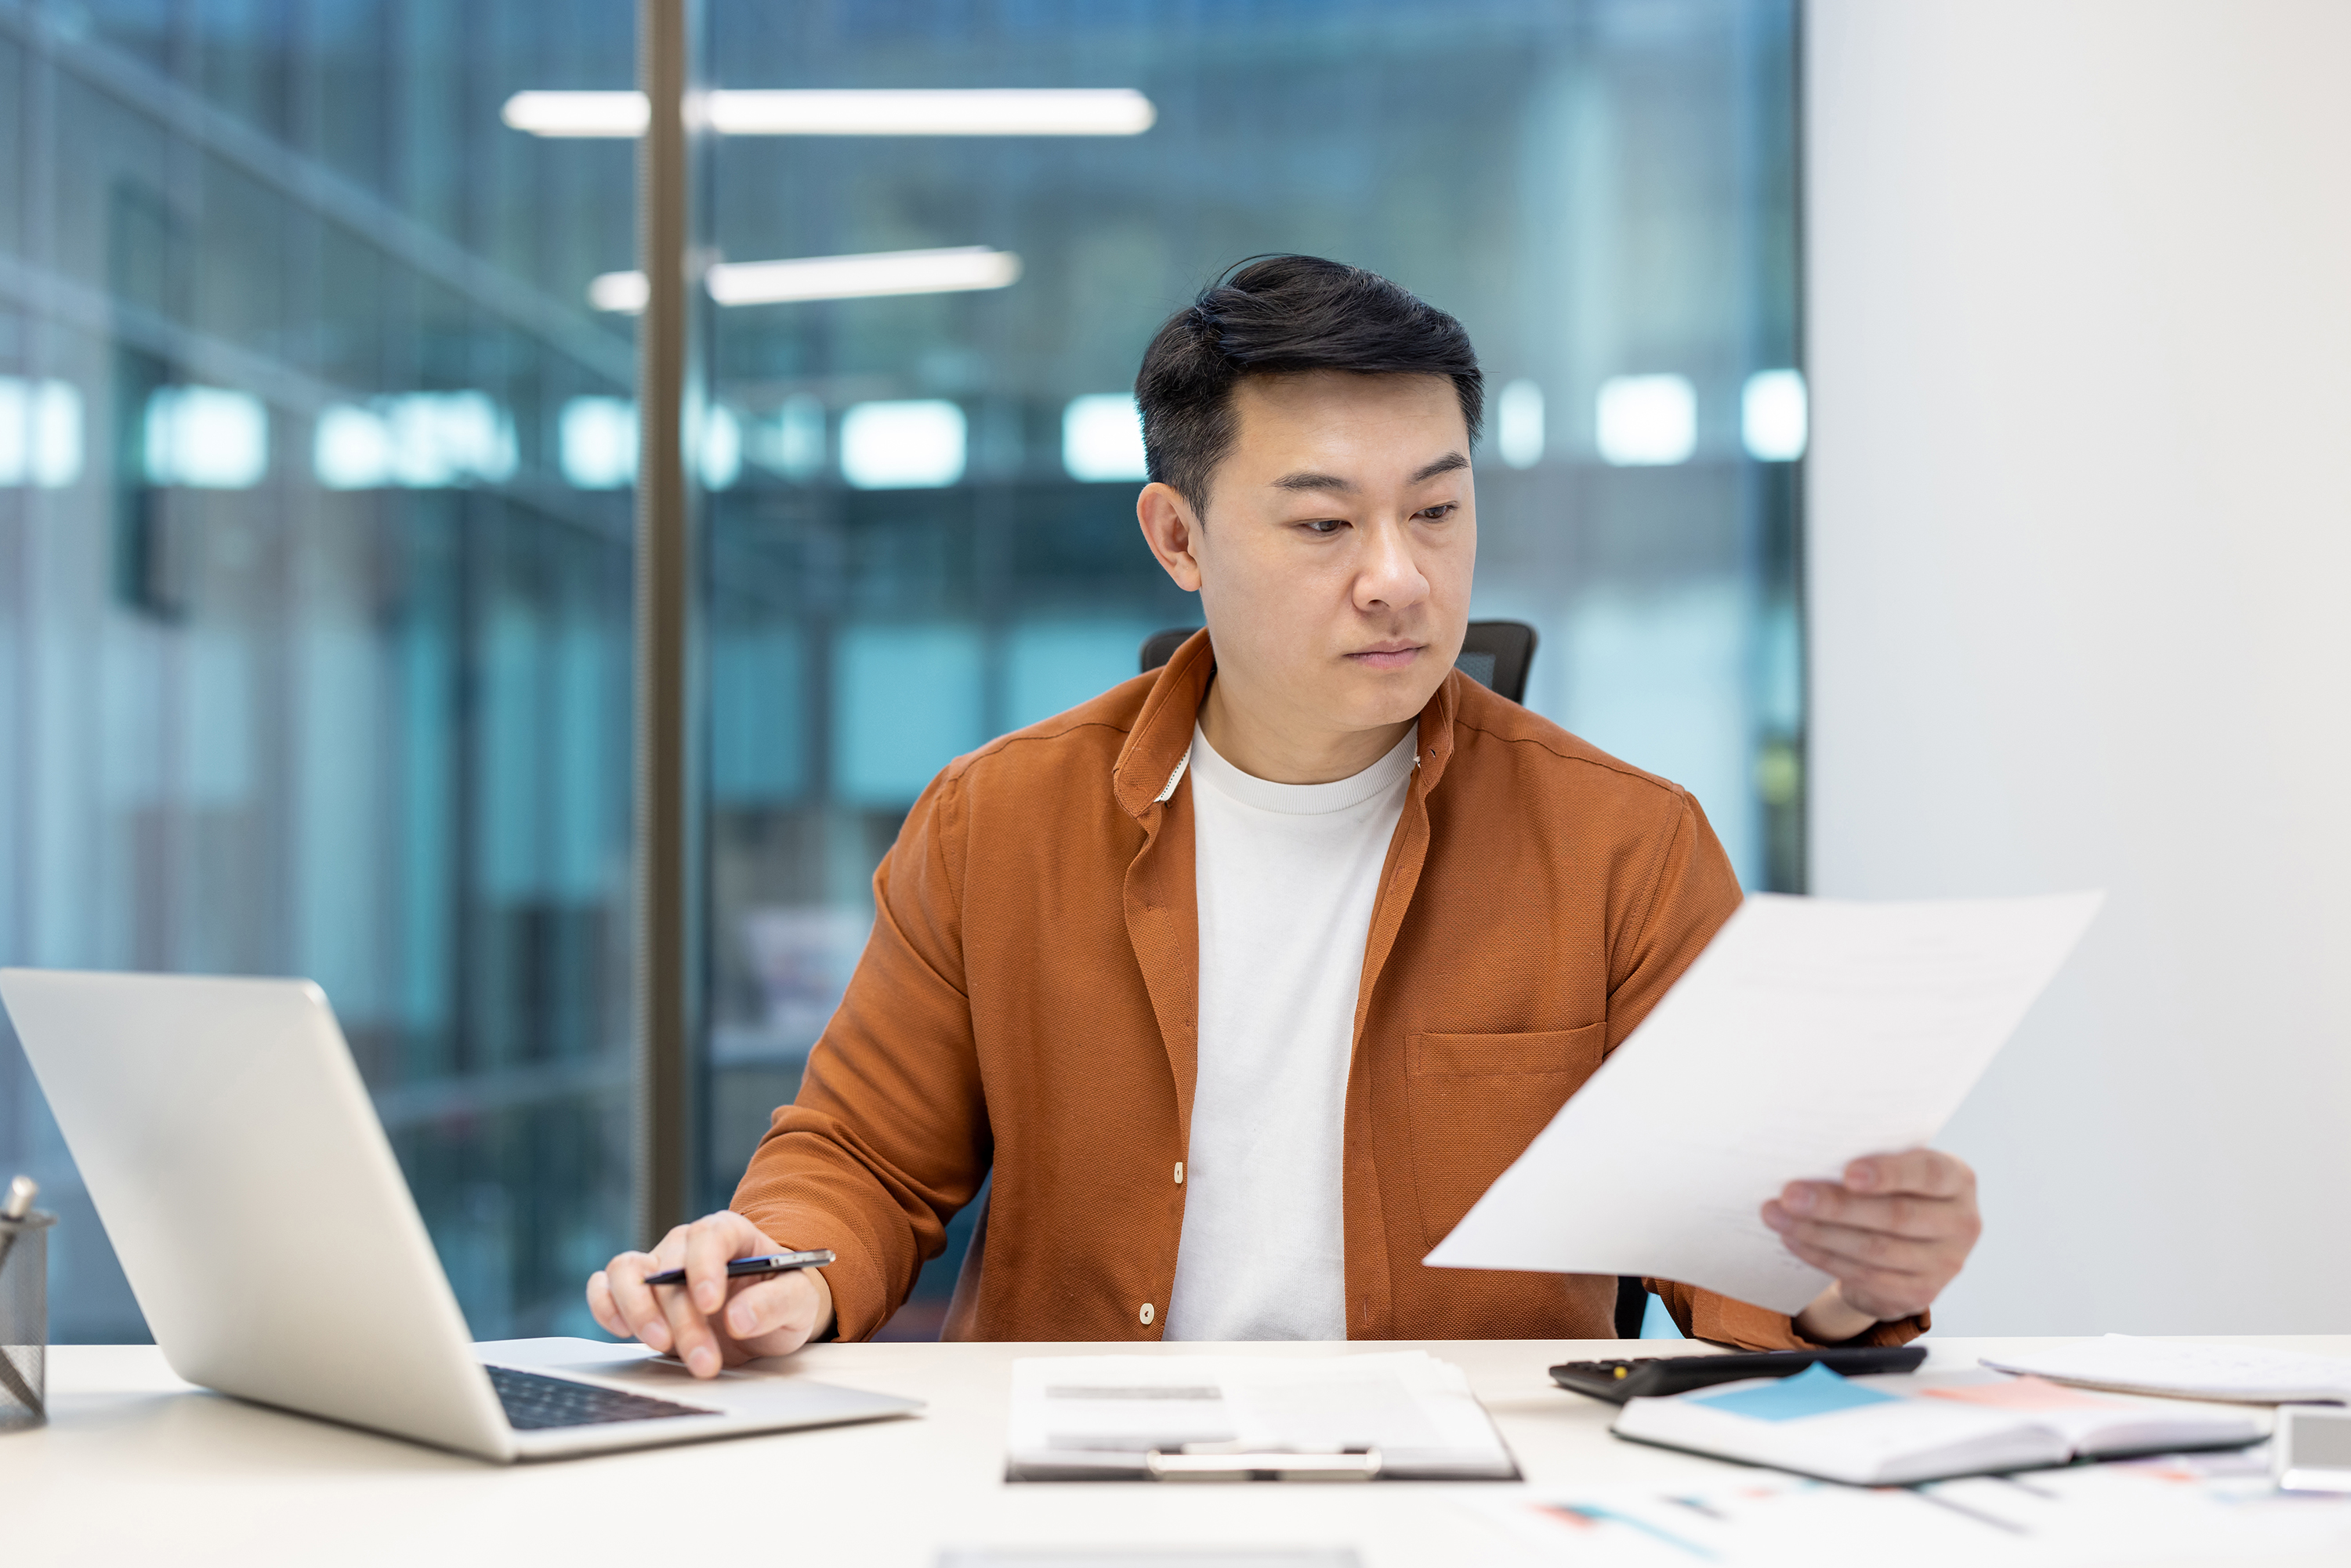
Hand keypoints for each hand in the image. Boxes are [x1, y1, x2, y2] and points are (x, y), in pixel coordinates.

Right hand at [586, 1210, 835, 1377]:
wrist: (765, 1320)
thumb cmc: (782, 1301)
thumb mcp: (798, 1303)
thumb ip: (776, 1305)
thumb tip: (739, 1318)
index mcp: (731, 1233)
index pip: (709, 1235)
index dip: (705, 1268)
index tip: (712, 1305)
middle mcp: (688, 1245)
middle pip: (670, 1268)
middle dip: (685, 1319)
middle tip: (705, 1361)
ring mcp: (659, 1267)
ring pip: (627, 1273)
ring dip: (639, 1313)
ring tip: (663, 1346)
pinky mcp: (638, 1295)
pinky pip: (605, 1288)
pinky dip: (605, 1307)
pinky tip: (623, 1330)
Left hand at [1762, 1149, 1980, 1333]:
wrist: (1911, 1247)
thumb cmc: (1895, 1190)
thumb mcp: (1896, 1170)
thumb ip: (1870, 1160)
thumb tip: (1810, 1154)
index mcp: (1957, 1179)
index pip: (1929, 1173)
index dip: (1889, 1173)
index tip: (1848, 1172)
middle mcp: (1961, 1223)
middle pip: (1894, 1216)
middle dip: (1836, 1206)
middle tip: (1790, 1194)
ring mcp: (1945, 1264)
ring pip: (1874, 1249)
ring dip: (1818, 1232)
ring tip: (1778, 1215)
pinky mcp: (1919, 1294)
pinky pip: (1863, 1275)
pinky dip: (1822, 1256)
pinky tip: (1793, 1239)